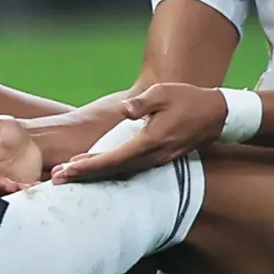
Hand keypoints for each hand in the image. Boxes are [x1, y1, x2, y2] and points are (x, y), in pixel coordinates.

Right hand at [0, 115, 44, 196]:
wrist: (26, 141)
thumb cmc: (5, 133)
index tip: (7, 184)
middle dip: (7, 192)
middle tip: (22, 187)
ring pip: (5, 199)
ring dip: (19, 195)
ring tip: (31, 186)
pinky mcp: (14, 195)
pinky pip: (20, 200)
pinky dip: (30, 195)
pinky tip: (37, 186)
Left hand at [50, 83, 226, 183]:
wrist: (217, 114)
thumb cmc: (189, 99)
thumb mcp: (164, 92)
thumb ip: (143, 103)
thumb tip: (125, 110)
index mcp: (150, 141)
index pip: (113, 159)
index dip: (88, 166)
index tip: (67, 170)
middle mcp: (152, 156)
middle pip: (111, 171)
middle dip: (83, 176)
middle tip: (55, 180)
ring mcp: (156, 160)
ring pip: (119, 172)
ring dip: (94, 175)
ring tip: (68, 176)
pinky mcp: (158, 159)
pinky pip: (128, 169)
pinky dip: (109, 171)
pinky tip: (95, 170)